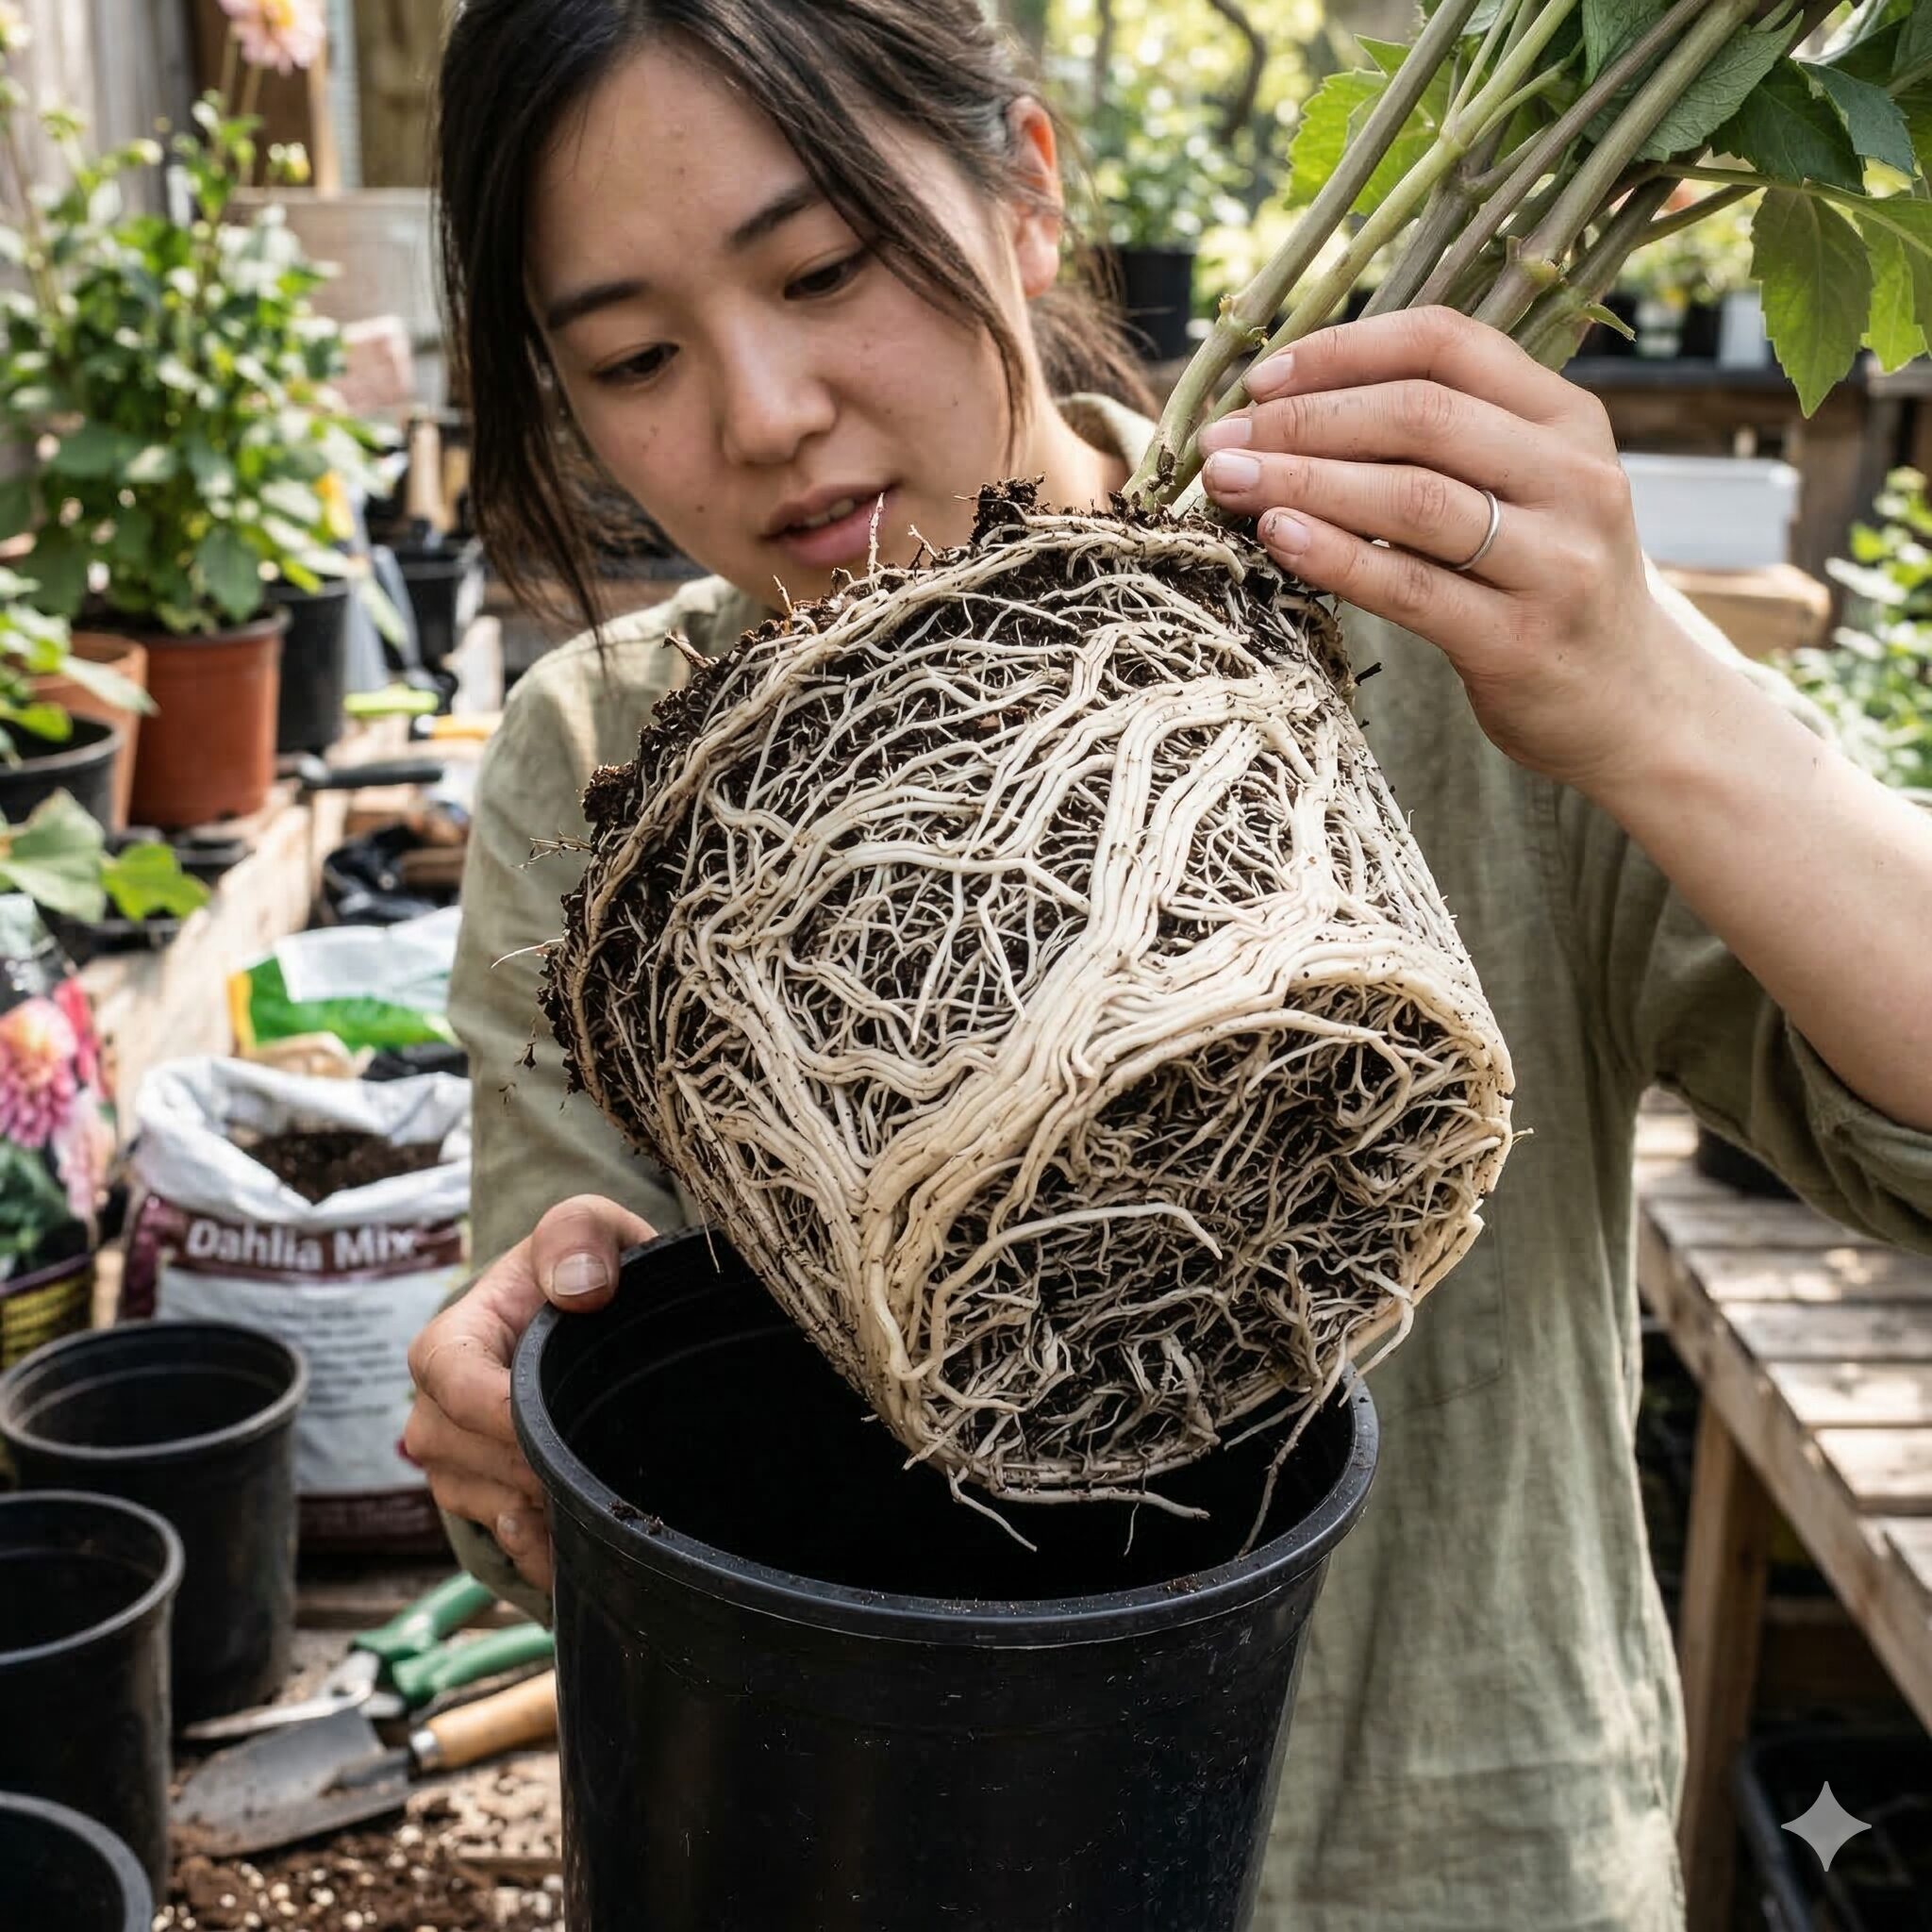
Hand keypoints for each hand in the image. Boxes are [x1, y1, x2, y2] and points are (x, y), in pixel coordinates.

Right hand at [404, 1194, 654, 1591]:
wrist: (589, 1324)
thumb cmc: (581, 1269)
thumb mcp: (587, 1225)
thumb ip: (578, 1235)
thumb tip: (581, 1289)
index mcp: (448, 1342)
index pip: (450, 1380)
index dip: (499, 1409)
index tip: (558, 1420)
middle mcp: (434, 1411)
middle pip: (472, 1455)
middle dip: (541, 1458)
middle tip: (604, 1441)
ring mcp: (453, 1466)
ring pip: (494, 1505)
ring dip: (552, 1500)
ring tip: (602, 1471)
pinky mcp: (483, 1507)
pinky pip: (510, 1546)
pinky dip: (551, 1548)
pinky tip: (586, 1535)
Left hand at [1198, 305, 1687, 796]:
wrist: (1629, 704)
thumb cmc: (1542, 583)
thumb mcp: (1521, 490)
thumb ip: (1439, 443)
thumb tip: (1288, 406)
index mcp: (1568, 418)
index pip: (1447, 345)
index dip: (1343, 350)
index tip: (1261, 378)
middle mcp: (1572, 477)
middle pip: (1419, 415)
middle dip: (1305, 420)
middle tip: (1223, 440)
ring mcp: (1554, 559)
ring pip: (1412, 496)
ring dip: (1305, 481)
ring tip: (1229, 482)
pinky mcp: (1519, 639)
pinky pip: (1409, 586)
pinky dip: (1336, 556)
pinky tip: (1277, 536)